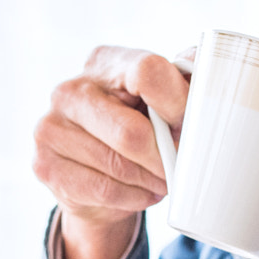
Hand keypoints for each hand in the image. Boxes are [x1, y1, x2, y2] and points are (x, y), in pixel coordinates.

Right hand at [32, 46, 189, 258]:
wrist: (97, 174)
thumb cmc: (140, 127)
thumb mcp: (166, 99)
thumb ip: (189, 80)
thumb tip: (215, 78)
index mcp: (105, 61)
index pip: (148, 71)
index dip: (176, 103)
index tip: (188, 125)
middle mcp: (69, 89)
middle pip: (132, 132)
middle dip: (164, 157)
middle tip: (180, 166)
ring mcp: (49, 127)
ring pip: (119, 166)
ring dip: (151, 180)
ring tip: (160, 179)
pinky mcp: (43, 164)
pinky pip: (103, 190)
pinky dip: (133, 197)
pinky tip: (140, 191)